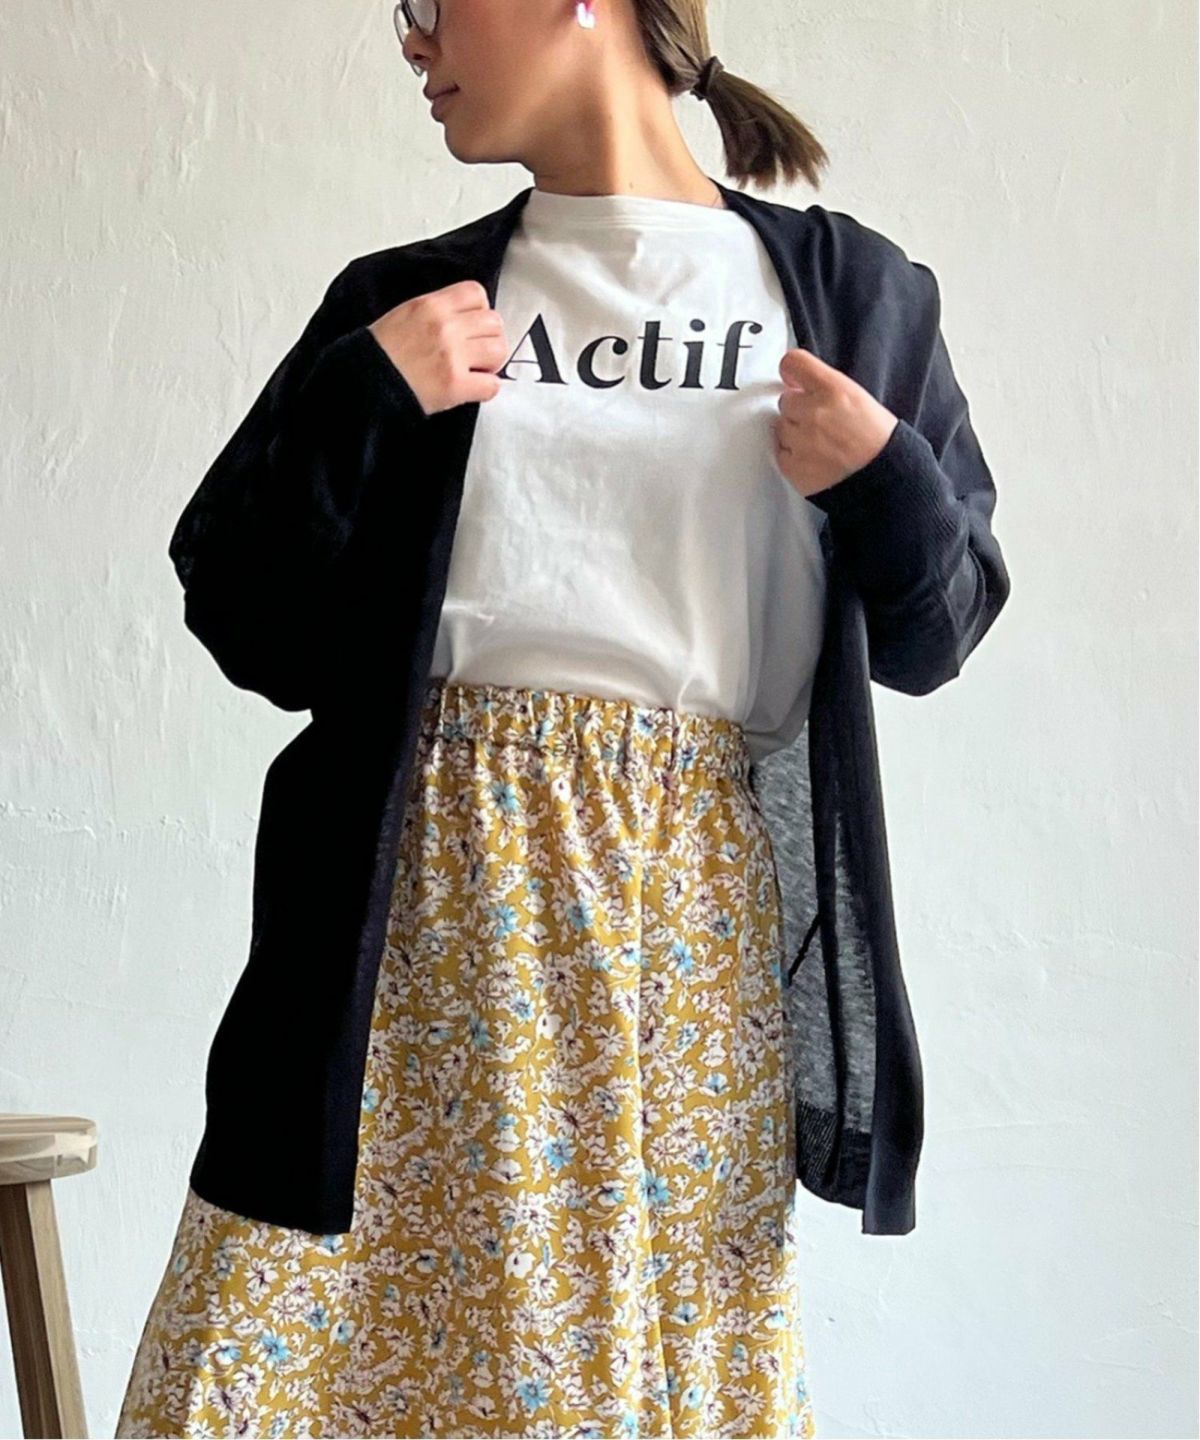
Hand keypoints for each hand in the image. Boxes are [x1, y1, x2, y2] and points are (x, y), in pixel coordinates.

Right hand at [368, 279, 508, 415]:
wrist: (363, 382)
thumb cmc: (379, 354)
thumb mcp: (404, 315)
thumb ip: (436, 312)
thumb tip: (463, 317)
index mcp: (430, 305)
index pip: (476, 293)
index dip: (480, 310)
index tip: (474, 324)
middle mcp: (444, 327)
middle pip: (494, 322)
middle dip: (490, 337)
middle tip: (479, 351)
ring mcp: (451, 356)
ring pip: (498, 350)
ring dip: (492, 362)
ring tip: (477, 369)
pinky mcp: (454, 385)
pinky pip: (492, 385)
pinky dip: (486, 389)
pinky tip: (473, 389)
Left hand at [771, 347, 898, 499]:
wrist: (884, 481)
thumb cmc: (878, 442)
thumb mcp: (860, 399)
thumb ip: (826, 388)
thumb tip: (797, 383)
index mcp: (834, 390)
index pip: (794, 363)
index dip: (791, 371)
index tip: (792, 378)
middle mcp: (814, 412)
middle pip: (786, 400)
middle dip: (799, 409)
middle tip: (823, 424)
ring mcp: (800, 441)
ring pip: (782, 427)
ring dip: (795, 433)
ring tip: (823, 444)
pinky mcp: (792, 466)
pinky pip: (781, 452)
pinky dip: (794, 456)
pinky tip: (817, 459)